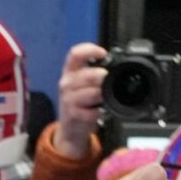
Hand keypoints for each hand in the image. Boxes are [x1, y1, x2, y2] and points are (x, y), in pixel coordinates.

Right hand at [52, 42, 106, 159]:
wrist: (70, 129)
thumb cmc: (79, 103)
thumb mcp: (81, 84)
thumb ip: (93, 72)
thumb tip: (114, 64)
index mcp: (69, 71)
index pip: (75, 54)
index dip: (90, 50)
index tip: (103, 53)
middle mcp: (66, 83)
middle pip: (87, 74)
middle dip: (102, 77)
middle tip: (108, 80)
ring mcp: (68, 99)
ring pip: (93, 93)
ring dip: (103, 95)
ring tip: (104, 98)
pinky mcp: (74, 115)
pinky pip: (94, 111)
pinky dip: (102, 112)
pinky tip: (101, 112)